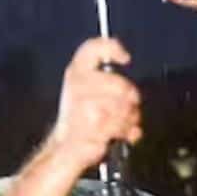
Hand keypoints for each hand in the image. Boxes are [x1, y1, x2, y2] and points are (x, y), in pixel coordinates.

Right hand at [48, 37, 141, 172]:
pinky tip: (121, 134)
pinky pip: (122, 124)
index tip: (125, 58)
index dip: (112, 48)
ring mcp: (85, 104)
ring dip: (129, 119)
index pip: (94, 48)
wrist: (65, 147)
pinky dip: (126, 132)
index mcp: (76, 72)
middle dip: (131, 101)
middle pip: (122, 85)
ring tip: (121, 124)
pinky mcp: (94, 123)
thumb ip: (103, 73)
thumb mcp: (85, 89)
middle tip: (128, 109)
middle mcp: (79, 84)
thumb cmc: (79, 119)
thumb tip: (124, 58)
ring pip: (125, 106)